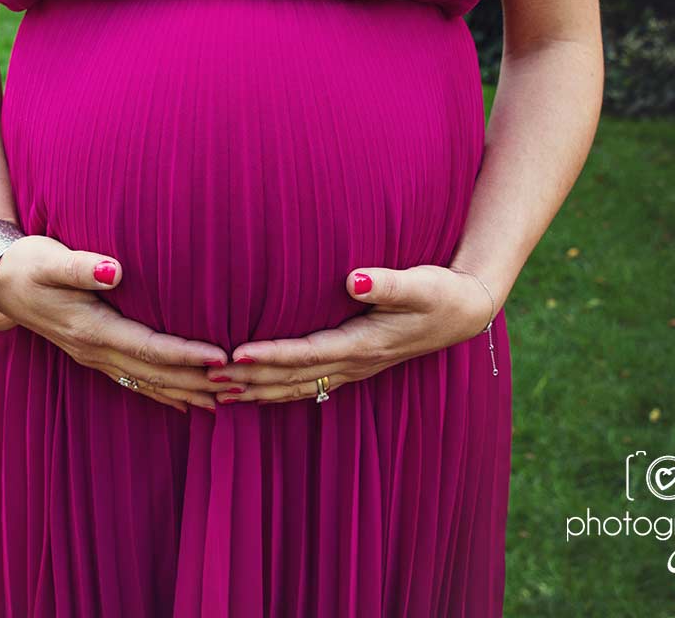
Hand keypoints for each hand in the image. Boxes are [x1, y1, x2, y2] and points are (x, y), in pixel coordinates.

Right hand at [0, 235, 234, 412]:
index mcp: (91, 328)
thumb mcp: (50, 260)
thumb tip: (115, 270)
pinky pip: (134, 381)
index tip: (221, 358)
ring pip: (147, 382)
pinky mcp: (93, 353)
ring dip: (186, 393)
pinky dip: (163, 392)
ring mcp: (93, 356)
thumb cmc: (27, 263)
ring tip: (225, 403)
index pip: (148, 347)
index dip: (186, 355)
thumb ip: (83, 267)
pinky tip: (185, 403)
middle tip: (240, 387)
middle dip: (197, 381)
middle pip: (154, 373)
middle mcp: (94, 349)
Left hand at [207, 265, 496, 404]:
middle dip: (252, 380)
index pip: (308, 354)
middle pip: (295, 377)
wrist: (466, 312)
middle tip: (208, 379)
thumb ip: (388, 283)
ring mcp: (355, 368)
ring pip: (300, 387)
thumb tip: (355, 280)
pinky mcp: (355, 364)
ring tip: (220, 394)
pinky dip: (280, 390)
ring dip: (260, 391)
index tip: (236, 355)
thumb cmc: (441, 291)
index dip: (271, 357)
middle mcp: (356, 362)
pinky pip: (311, 384)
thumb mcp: (420, 284)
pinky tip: (257, 392)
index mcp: (365, 344)